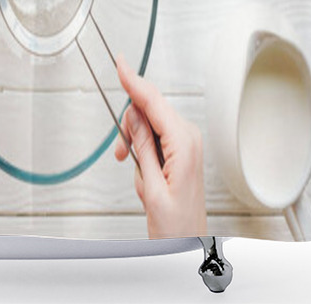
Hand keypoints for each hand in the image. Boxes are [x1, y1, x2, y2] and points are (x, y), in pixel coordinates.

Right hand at [115, 54, 207, 238]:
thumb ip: (141, 146)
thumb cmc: (175, 226)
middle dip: (130, 128)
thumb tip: (133, 115)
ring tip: (136, 174)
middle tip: (122, 154)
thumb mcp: (149, 187)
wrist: (189, 246)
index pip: (153, 102)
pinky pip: (155, 136)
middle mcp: (188, 137)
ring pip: (149, 123)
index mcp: (184, 143)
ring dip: (135, 144)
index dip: (133, 80)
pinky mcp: (181, 150)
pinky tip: (142, 172)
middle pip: (149, 110)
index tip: (121, 63)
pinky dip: (142, 150)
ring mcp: (186, 143)